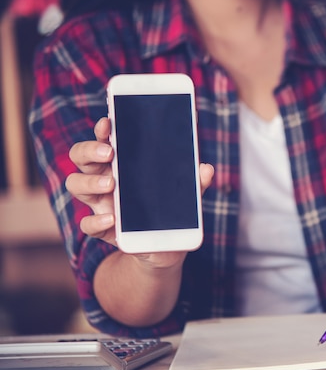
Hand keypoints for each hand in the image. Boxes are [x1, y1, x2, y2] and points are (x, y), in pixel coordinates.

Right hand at [66, 117, 213, 265]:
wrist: (164, 247)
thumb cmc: (170, 208)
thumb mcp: (186, 193)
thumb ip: (195, 181)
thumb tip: (206, 169)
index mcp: (122, 162)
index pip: (104, 138)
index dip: (102, 129)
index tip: (108, 123)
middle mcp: (104, 177)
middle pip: (81, 156)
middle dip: (89, 150)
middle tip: (109, 152)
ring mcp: (100, 202)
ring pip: (75, 184)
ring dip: (89, 182)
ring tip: (110, 185)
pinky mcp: (102, 228)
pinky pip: (88, 224)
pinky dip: (96, 221)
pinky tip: (112, 220)